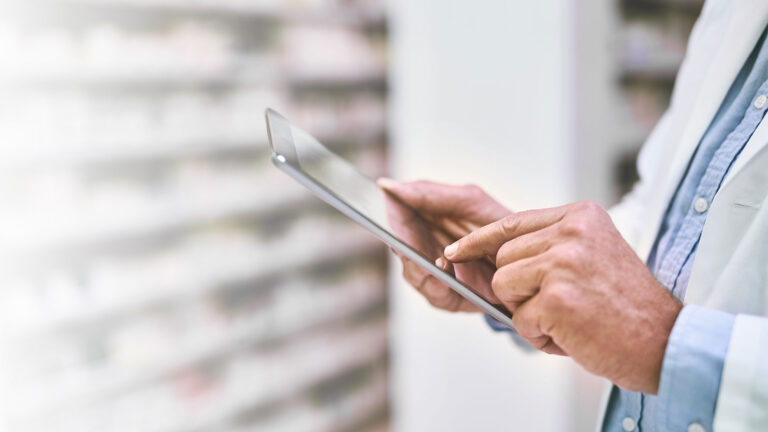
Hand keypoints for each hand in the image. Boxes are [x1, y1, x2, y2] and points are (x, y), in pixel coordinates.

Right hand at [377, 178, 510, 312]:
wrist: (532, 259)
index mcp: (426, 223)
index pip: (397, 218)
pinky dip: (437, 285)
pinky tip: (443, 276)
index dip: (388, 215)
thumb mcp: (470, 201)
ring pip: (413, 272)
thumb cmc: (500, 227)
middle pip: (401, 248)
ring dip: (421, 267)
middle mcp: (426, 250)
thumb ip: (430, 193)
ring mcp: (435, 275)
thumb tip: (386, 186)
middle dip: (403, 244)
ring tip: (432, 259)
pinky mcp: (448, 297)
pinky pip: (434, 294)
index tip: (381, 210)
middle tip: (402, 238)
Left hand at [443, 200, 681, 393]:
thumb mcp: (591, 255)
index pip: (512, 223)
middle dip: (517, 289)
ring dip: (527, 312)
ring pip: (503, 286)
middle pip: (502, 258)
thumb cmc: (624, 306)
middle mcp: (572, 232)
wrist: (665, 341)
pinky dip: (539, 336)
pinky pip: (519, 319)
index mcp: (580, 216)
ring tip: (566, 319)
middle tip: (557, 306)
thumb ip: (550, 246)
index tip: (454, 252)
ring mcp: (563, 263)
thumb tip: (495, 255)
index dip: (478, 240)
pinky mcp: (556, 297)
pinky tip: (573, 335)